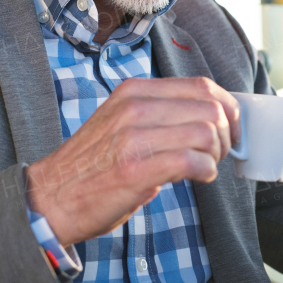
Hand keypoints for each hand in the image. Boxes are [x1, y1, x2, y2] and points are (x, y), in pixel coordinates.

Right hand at [24, 77, 240, 246]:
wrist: (51, 197)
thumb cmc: (92, 167)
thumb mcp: (121, 124)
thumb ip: (159, 116)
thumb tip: (210, 121)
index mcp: (133, 92)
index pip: (200, 85)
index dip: (227, 107)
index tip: (231, 127)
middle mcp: (134, 106)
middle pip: (210, 107)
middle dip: (227, 133)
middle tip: (220, 153)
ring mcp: (133, 136)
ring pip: (206, 132)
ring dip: (217, 154)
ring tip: (207, 167)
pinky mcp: (135, 167)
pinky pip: (193, 160)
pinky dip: (206, 171)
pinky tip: (199, 178)